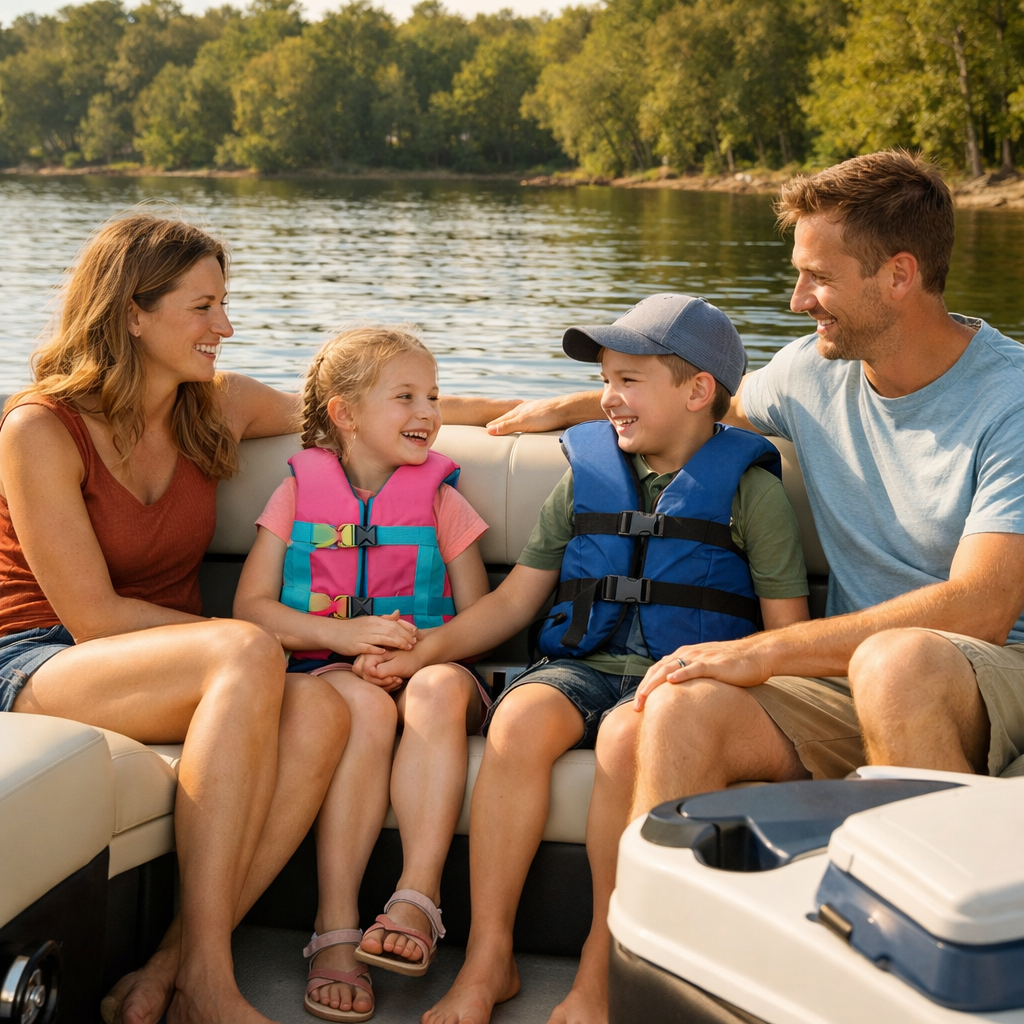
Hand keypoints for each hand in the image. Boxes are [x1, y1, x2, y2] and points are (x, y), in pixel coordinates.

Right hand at [336, 610, 416, 655]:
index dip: (406, 628)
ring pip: (383, 638)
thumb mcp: (369, 621)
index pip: (394, 623)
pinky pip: (368, 648)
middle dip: (404, 636)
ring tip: (406, 648)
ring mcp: (362, 636)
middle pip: (391, 630)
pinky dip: (377, 649)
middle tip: (414, 643)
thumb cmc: (353, 629)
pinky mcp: (355, 646)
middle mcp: (370, 626)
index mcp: (374, 620)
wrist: (332, 632)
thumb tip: (398, 614)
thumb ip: (384, 619)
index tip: (415, 633)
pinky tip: (385, 653)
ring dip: (396, 643)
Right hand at [352, 653, 405, 691]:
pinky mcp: (375, 670)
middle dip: (383, 683)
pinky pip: (375, 682)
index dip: (379, 678)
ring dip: (386, 685)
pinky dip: (387, 685)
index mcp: (373, 653)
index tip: (393, 677)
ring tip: (399, 680)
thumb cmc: (410, 659)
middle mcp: (368, 657)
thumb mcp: (397, 666)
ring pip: (371, 682)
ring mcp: (371, 664)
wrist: (419, 655)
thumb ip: (381, 671)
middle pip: (366, 678)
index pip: (366, 672)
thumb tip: (369, 674)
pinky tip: (396, 681)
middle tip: (398, 679)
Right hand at [486, 396, 565, 434]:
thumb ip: (507, 426)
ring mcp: (535, 413)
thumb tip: (489, 430)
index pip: (500, 419)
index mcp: (518, 411)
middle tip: (492, 428)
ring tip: (508, 427)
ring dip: (513, 423)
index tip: (485, 430)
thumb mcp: (523, 422)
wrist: (567, 410)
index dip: (492, 425)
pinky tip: (529, 428)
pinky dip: (525, 425)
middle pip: (509, 418)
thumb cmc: (545, 416)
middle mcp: (525, 410)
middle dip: (501, 423)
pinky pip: (531, 422)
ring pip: (521, 419)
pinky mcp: (545, 417)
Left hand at [632, 638, 771, 710]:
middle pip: (658, 670)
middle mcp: (688, 654)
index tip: (636, 703)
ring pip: (671, 668)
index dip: (645, 685)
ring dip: (655, 683)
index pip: (657, 670)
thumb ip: (692, 677)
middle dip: (644, 688)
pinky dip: (681, 673)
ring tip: (644, 697)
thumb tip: (679, 695)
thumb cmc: (733, 666)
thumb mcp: (706, 669)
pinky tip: (671, 681)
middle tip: (635, 706)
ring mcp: (701, 657)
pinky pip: (695, 668)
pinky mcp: (714, 664)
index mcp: (685, 655)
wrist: (757, 655)